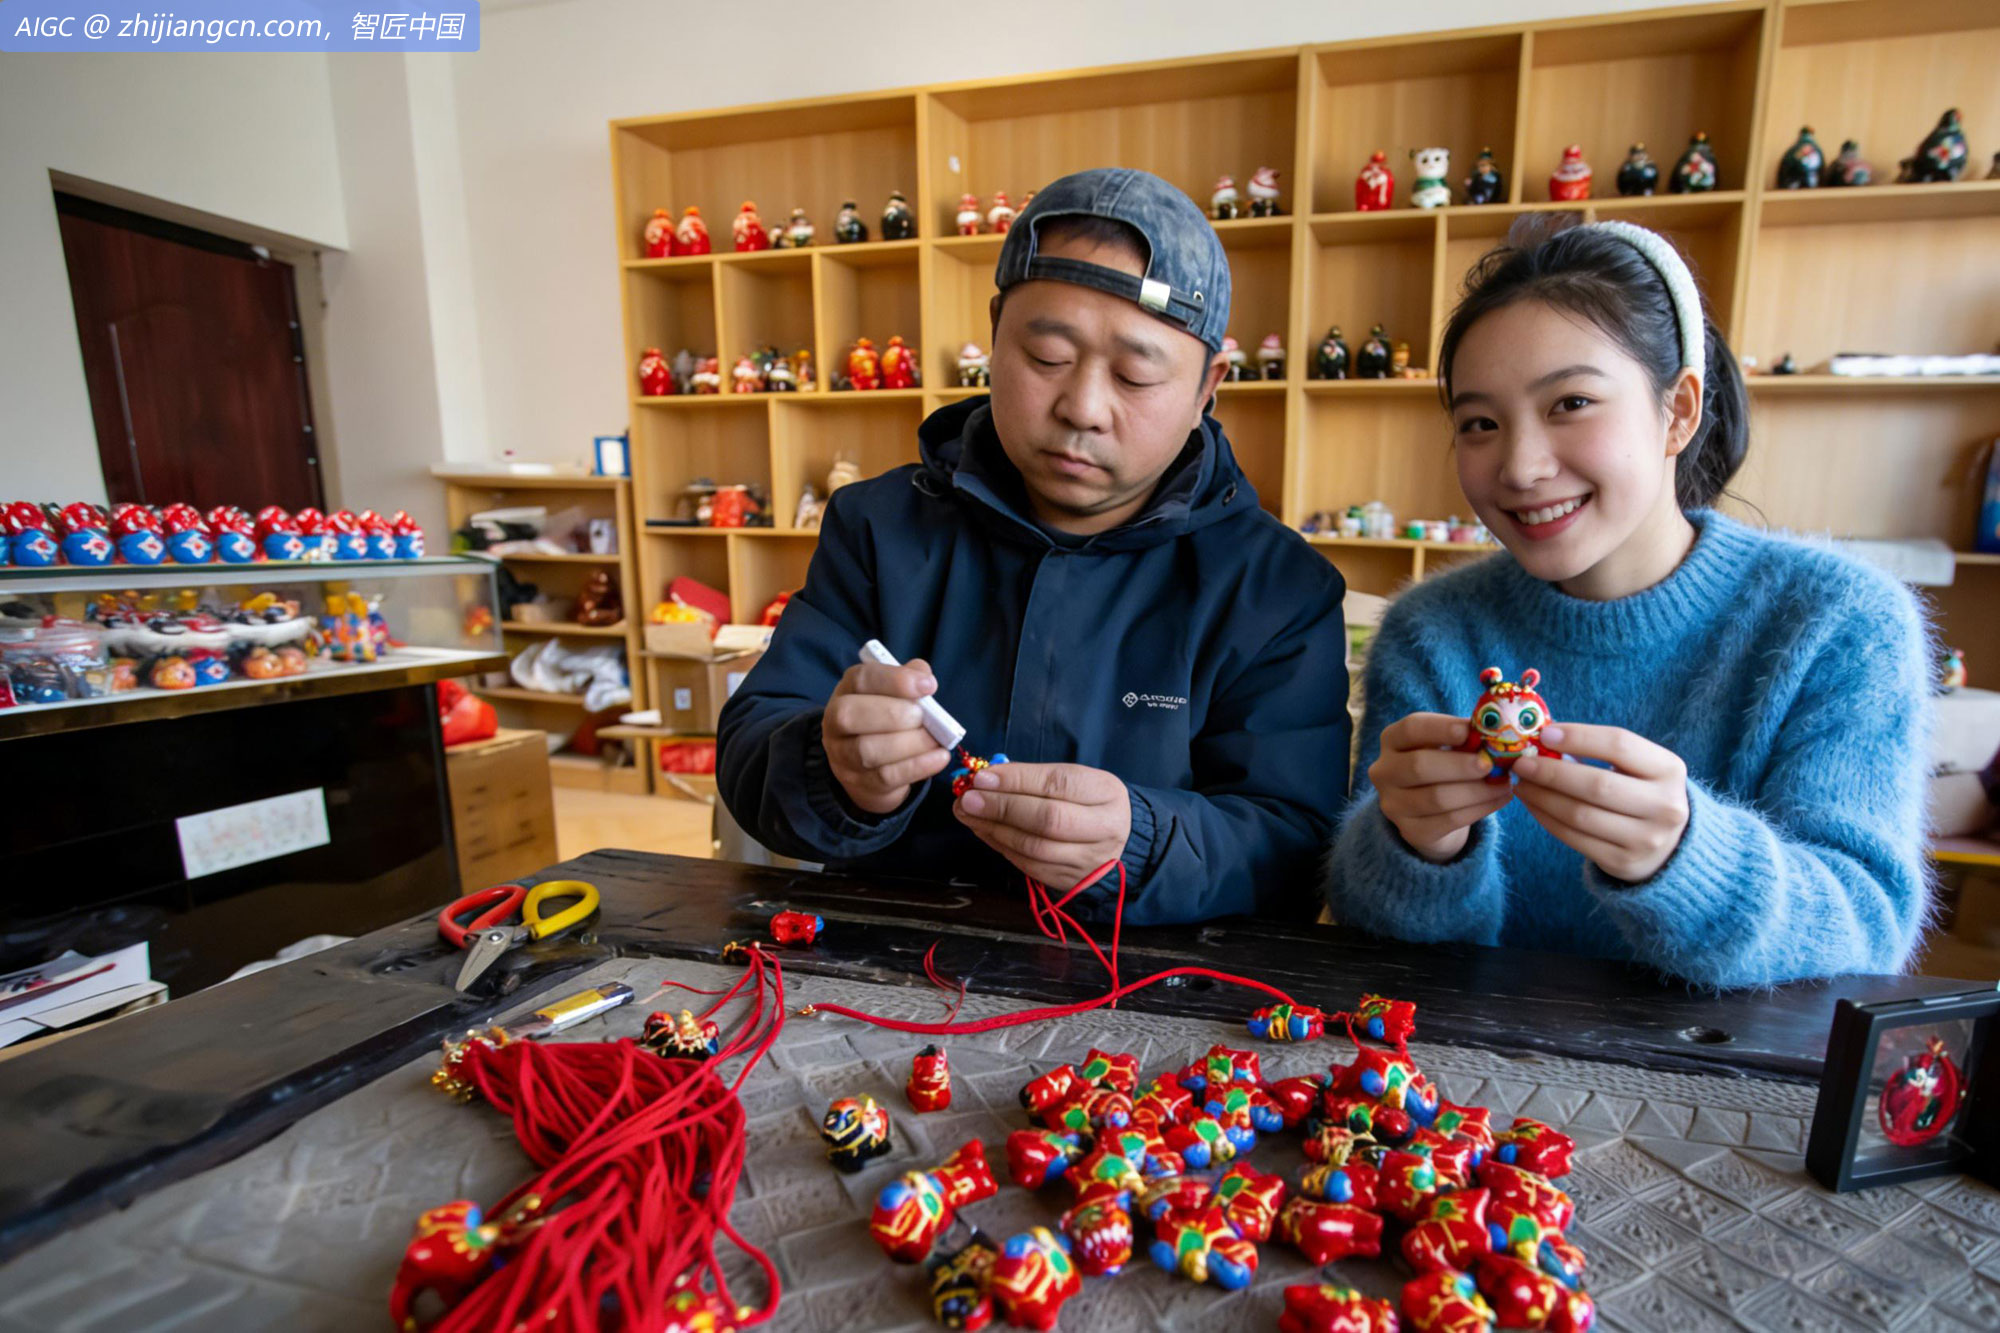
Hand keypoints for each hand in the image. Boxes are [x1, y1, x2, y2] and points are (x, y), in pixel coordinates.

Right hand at [820, 657, 951, 814]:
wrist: (870, 770)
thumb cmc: (888, 721)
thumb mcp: (895, 695)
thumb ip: (909, 679)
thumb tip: (924, 675)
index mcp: (847, 690)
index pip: (861, 678)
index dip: (895, 680)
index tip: (928, 686)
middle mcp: (836, 722)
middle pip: (850, 715)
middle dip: (893, 714)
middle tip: (923, 717)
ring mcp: (843, 756)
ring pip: (867, 750)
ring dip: (909, 743)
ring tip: (935, 740)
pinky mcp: (859, 784)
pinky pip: (885, 777)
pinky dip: (917, 766)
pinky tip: (939, 757)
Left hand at [953, 762, 1131, 889]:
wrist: (1120, 840)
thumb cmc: (1088, 802)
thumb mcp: (1074, 779)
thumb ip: (1034, 778)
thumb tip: (986, 779)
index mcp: (1106, 793)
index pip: (1057, 784)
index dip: (1017, 781)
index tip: (982, 777)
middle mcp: (1104, 828)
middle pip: (1047, 819)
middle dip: (1001, 807)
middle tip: (968, 799)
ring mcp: (1089, 860)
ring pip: (1035, 847)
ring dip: (994, 830)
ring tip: (968, 814)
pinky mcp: (1070, 880)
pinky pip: (1029, 865)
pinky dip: (1001, 847)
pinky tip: (985, 831)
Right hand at [1370, 712, 1513, 862]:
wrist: (1430, 813)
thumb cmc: (1443, 767)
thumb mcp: (1447, 746)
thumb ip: (1465, 738)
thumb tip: (1495, 731)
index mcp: (1391, 740)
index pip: (1411, 728)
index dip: (1440, 728)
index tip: (1469, 730)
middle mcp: (1384, 771)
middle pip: (1419, 766)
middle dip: (1460, 765)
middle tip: (1490, 764)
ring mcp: (1393, 804)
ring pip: (1437, 798)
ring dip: (1477, 790)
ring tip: (1504, 784)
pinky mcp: (1410, 831)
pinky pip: (1449, 820)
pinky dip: (1480, 809)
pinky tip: (1499, 799)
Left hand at [1512, 723, 1689, 882]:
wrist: (1668, 846)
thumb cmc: (1641, 793)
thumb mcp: (1638, 768)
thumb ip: (1600, 752)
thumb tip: (1542, 739)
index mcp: (1669, 769)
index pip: (1619, 744)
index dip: (1579, 737)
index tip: (1544, 734)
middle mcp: (1665, 806)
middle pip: (1596, 784)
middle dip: (1551, 772)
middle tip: (1522, 763)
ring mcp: (1646, 839)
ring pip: (1580, 814)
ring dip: (1542, 797)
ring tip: (1522, 783)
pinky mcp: (1624, 862)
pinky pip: (1574, 838)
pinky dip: (1546, 818)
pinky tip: (1532, 804)